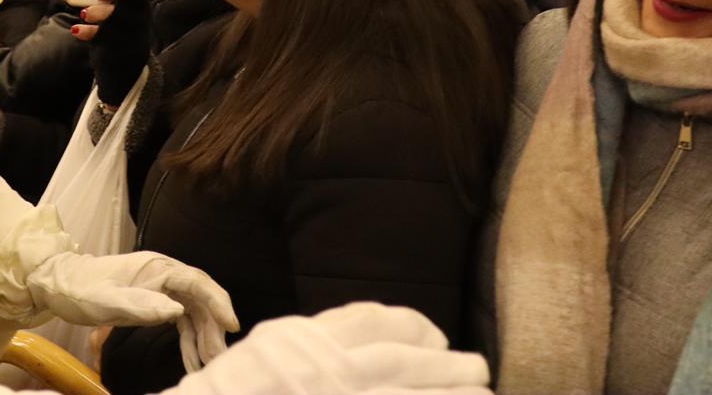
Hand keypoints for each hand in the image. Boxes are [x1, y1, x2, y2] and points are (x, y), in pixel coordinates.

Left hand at [26, 250, 238, 372]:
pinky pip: (180, 317)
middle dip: (212, 327)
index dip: (217, 303)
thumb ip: (145, 305)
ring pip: (193, 310)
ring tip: (208, 363)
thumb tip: (178, 310)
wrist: (61, 284)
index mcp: (157, 268)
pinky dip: (187, 338)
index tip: (231, 325)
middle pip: (200, 298)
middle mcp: (164, 273)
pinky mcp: (155, 297)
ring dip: (202, 336)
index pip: (197, 283)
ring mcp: (160, 285)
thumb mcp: (112, 302)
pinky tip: (191, 359)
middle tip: (218, 356)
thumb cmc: (84, 290)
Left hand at [60, 0, 149, 107]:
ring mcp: (130, 27)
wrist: (125, 61)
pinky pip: (103, 37)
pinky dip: (88, 32)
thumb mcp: (107, 6)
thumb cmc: (115, 22)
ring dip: (100, 13)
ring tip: (84, 13)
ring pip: (118, 17)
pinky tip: (77, 30)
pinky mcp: (119, 43)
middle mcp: (137, 9)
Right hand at [164, 303, 490, 394]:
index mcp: (305, 340)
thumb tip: (361, 340)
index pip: (373, 323)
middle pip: (401, 361)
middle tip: (480, 368)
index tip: (438, 337)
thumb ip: (312, 342)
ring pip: (403, 393)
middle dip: (446, 365)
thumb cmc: (231, 391)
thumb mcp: (269, 350)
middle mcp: (324, 372)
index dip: (415, 328)